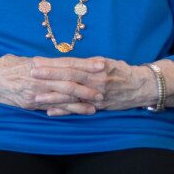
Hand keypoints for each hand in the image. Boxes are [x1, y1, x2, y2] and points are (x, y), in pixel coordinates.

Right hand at [0, 54, 103, 113]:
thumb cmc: (4, 65)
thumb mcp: (23, 59)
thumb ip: (41, 63)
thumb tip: (56, 64)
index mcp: (38, 63)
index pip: (66, 63)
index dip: (84, 64)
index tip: (100, 63)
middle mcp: (38, 77)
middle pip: (68, 80)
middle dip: (88, 83)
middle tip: (104, 84)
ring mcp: (35, 92)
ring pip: (63, 95)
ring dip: (82, 99)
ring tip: (97, 101)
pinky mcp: (31, 104)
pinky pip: (53, 107)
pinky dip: (68, 109)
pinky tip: (80, 111)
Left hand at [30, 57, 152, 114]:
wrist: (142, 86)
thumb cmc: (121, 71)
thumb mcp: (105, 61)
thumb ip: (86, 63)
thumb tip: (65, 61)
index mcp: (95, 66)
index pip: (70, 64)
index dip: (53, 63)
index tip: (37, 61)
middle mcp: (95, 80)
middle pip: (69, 78)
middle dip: (49, 76)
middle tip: (31, 74)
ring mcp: (96, 95)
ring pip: (72, 96)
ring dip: (53, 97)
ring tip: (36, 96)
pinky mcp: (98, 106)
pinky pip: (79, 110)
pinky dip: (64, 111)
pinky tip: (50, 112)